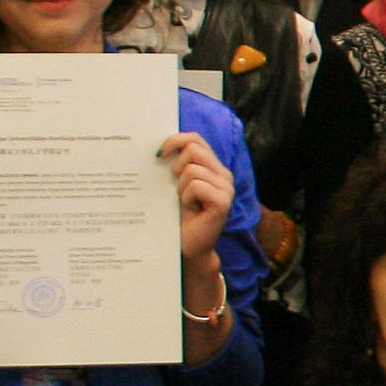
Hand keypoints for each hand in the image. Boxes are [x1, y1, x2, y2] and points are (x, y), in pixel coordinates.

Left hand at [160, 131, 235, 262]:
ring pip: (192, 169)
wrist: (187, 246)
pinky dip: (186, 197)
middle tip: (174, 186)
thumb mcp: (175, 185)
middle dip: (176, 165)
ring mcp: (226, 188)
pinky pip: (196, 185)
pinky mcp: (223, 202)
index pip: (195, 139)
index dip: (175, 141)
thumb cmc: (178, 216)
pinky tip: (190, 209)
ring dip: (180, 186)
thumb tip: (159, 146)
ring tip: (184, 202)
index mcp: (214, 168)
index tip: (159, 155)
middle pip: (194, 148)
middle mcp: (224, 175)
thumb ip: (176, 164)